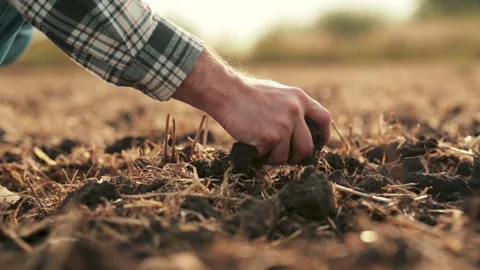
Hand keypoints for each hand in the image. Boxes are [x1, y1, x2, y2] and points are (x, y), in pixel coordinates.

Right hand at [172, 48, 330, 164]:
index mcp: (300, 99)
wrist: (227, 92)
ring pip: (286, 156)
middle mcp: (295, 112)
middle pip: (307, 146)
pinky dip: (258, 156)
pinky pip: (267, 157)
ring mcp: (283, 125)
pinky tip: (250, 144)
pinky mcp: (269, 138)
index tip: (317, 145)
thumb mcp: (278, 93)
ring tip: (261, 148)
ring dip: (274, 158)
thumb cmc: (247, 93)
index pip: (324, 119)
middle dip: (297, 157)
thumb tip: (301, 129)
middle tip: (286, 157)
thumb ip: (292, 108)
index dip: (324, 136)